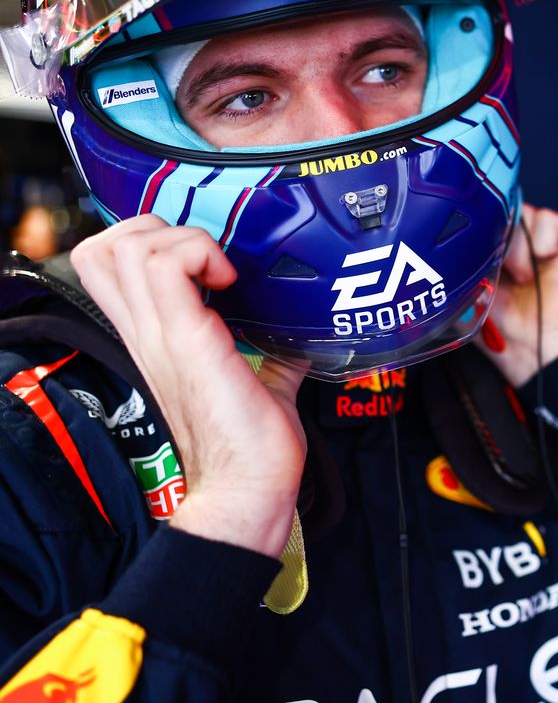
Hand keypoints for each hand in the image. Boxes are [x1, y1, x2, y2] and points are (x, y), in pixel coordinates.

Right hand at [71, 215, 305, 556]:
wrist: (249, 488)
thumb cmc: (252, 445)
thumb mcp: (261, 382)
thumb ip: (270, 354)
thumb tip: (297, 338)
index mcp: (156, 339)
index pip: (107, 268)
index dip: (149, 240)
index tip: (207, 261)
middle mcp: (147, 333)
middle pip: (102, 247)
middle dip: (157, 228)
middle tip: (208, 257)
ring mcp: (160, 335)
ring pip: (125, 246)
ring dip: (180, 239)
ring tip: (221, 271)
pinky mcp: (186, 339)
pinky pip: (164, 267)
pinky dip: (198, 253)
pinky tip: (231, 281)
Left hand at [476, 206, 557, 387]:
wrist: (537, 350)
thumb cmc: (505, 332)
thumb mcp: (467, 296)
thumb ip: (458, 270)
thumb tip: (447, 249)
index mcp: (489, 255)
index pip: (480, 221)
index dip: (475, 226)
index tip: (470, 243)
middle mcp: (514, 246)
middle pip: (500, 212)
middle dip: (495, 232)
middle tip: (494, 260)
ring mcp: (539, 243)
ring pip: (523, 213)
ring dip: (518, 243)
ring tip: (521, 274)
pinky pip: (551, 221)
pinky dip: (544, 238)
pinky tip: (541, 261)